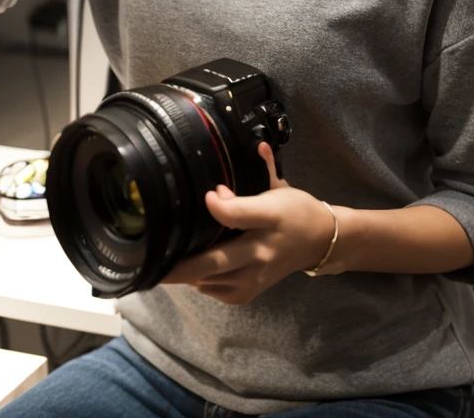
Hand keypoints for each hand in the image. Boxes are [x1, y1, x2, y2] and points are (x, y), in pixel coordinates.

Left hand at [160, 142, 342, 305]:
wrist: (320, 241)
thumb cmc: (294, 210)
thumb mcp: (276, 188)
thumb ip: (252, 181)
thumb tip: (216, 192)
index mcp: (269, 218)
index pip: (240, 215)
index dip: (219, 205)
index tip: (208, 195)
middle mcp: (261, 251)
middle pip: (215, 261)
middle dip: (180, 266)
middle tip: (153, 261)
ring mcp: (256, 276)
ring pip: (211, 280)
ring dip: (185, 273)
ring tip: (162, 262)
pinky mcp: (252, 291)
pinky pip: (218, 292)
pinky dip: (200, 282)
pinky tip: (189, 271)